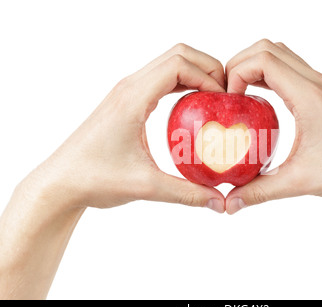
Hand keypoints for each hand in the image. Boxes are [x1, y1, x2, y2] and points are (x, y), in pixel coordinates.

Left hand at [25, 43, 225, 211]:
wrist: (61, 182)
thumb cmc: (94, 179)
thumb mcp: (146, 186)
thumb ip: (187, 193)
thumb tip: (219, 202)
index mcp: (133, 98)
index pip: (179, 65)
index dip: (208, 75)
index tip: (224, 99)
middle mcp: (129, 87)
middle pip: (177, 55)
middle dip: (207, 67)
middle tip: (225, 93)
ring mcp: (126, 92)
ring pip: (168, 64)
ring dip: (194, 73)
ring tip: (214, 97)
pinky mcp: (125, 101)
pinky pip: (159, 80)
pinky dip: (181, 83)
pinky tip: (192, 106)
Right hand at [224, 39, 321, 212]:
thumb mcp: (300, 181)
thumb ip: (260, 191)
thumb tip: (231, 203)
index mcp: (309, 96)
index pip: (264, 60)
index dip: (237, 72)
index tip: (230, 99)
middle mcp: (316, 84)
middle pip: (269, 48)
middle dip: (241, 63)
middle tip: (229, 91)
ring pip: (282, 56)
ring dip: (257, 66)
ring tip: (241, 93)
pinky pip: (293, 72)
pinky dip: (272, 76)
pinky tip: (264, 103)